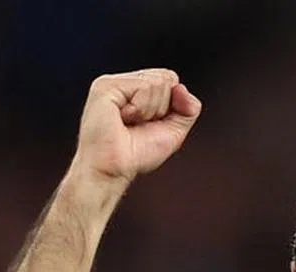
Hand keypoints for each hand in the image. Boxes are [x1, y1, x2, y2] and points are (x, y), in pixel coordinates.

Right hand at [70, 68, 201, 188]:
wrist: (114, 169)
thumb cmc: (135, 155)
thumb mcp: (174, 131)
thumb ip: (188, 109)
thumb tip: (182, 88)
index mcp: (138, 91)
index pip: (170, 80)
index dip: (172, 104)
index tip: (152, 123)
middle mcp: (126, 84)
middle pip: (168, 78)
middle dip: (162, 108)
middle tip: (139, 124)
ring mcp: (115, 83)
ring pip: (157, 82)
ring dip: (150, 111)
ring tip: (130, 123)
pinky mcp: (107, 85)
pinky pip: (143, 86)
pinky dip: (140, 108)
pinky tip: (123, 118)